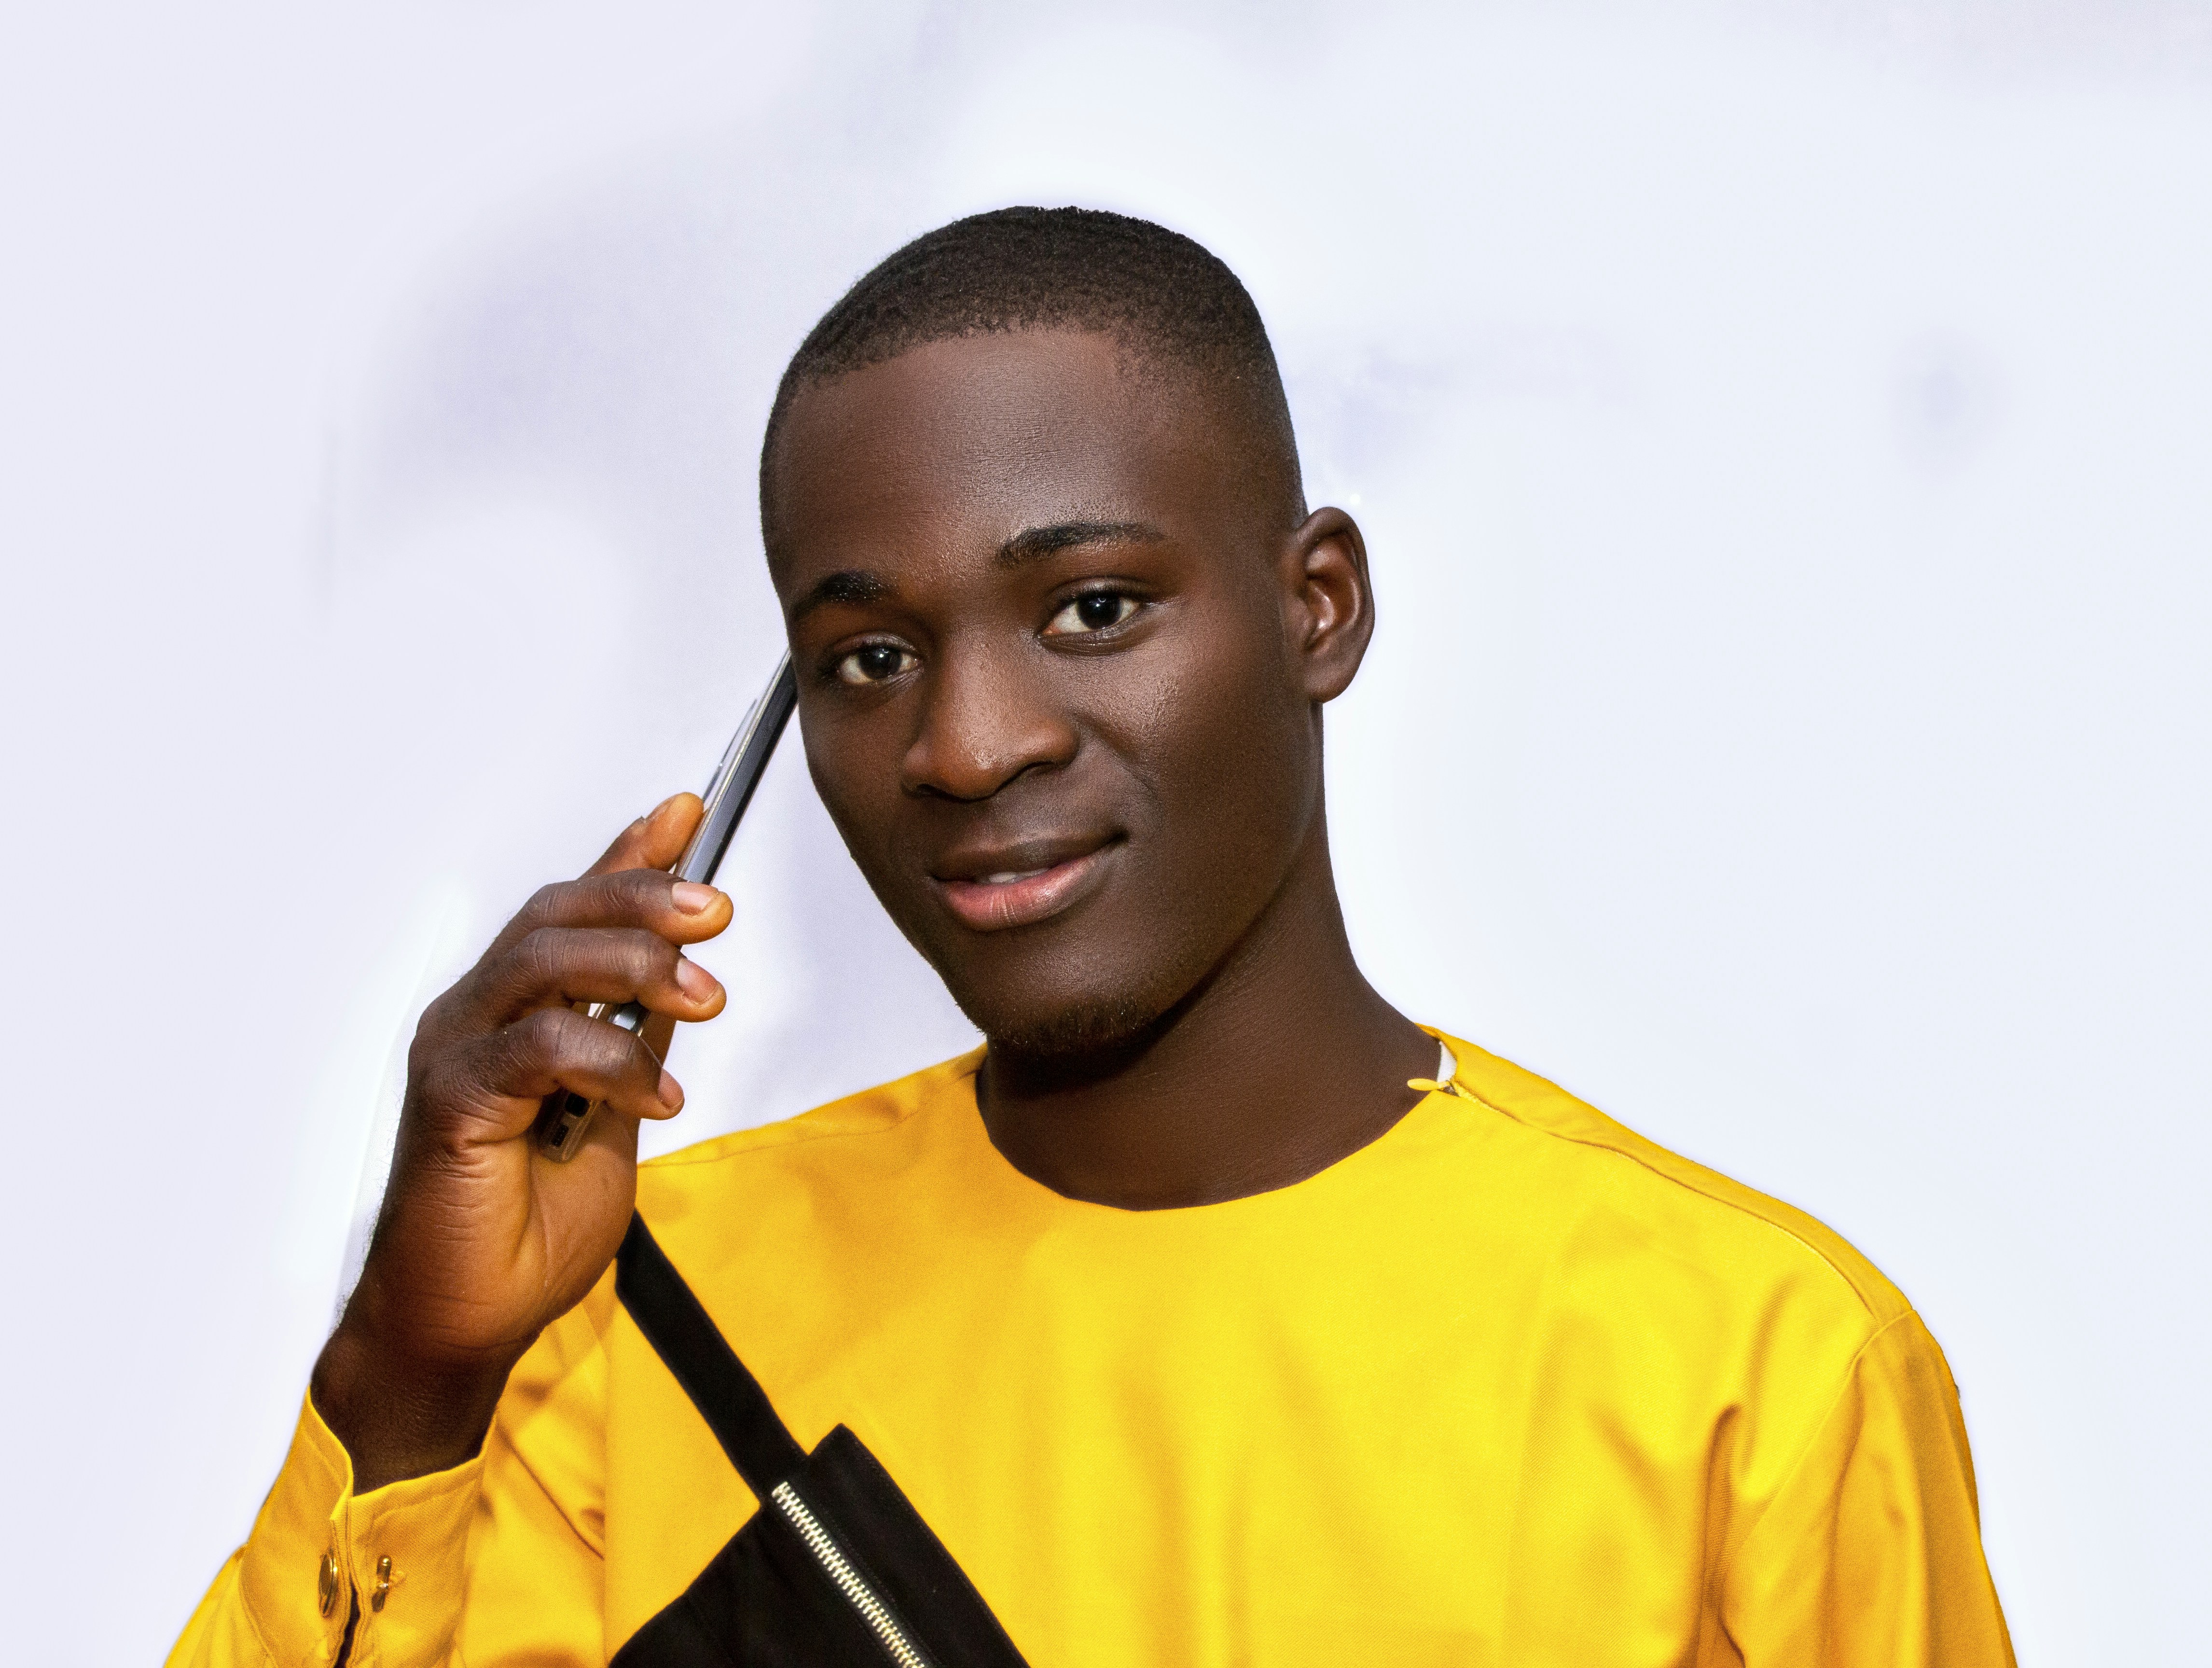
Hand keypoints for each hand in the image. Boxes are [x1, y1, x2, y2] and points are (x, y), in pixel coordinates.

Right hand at [311, 794, 731, 1488]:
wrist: (465, 1319)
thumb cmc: (528, 1227)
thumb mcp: (615, 1116)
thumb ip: (634, 1044)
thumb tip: (678, 985)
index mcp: (511, 1011)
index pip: (570, 910)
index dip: (626, 856)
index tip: (687, 813)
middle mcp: (475, 1015)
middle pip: (557, 914)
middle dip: (643, 897)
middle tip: (714, 911)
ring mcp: (455, 1050)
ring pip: (545, 960)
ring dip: (637, 967)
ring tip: (703, 1002)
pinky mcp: (452, 1099)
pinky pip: (538, 1046)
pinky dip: (611, 1062)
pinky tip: (656, 1096)